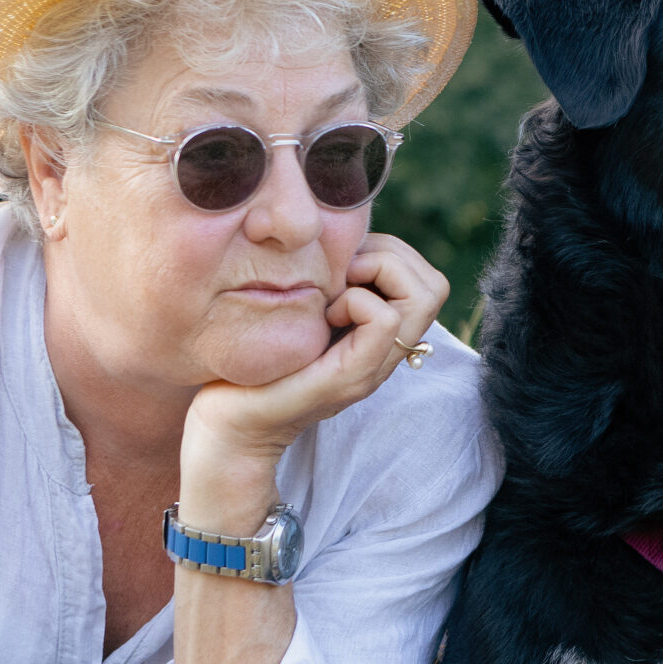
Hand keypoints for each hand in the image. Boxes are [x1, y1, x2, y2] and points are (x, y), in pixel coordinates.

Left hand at [179, 235, 448, 523]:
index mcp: (377, 338)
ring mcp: (372, 368)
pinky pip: (385, 320)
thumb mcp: (300, 312)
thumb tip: (339, 239)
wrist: (228, 424)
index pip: (429, 281)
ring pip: (422, 296)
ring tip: (335, 294)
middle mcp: (385, 355)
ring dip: (377, 275)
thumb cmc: (254, 363)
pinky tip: (324, 314)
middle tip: (341, 275)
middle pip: (433, 286)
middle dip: (388, 257)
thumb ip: (327, 286)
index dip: (392, 256)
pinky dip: (356, 301)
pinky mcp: (349, 378)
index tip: (343, 268)